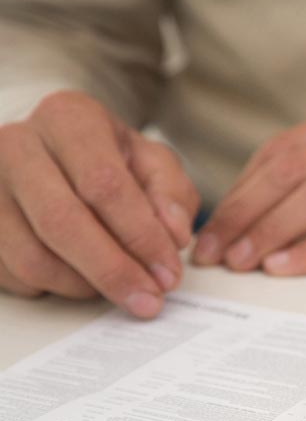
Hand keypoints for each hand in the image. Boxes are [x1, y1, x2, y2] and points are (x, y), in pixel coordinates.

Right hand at [0, 91, 198, 316]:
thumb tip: (173, 235)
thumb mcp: (154, 164)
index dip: (141, 237)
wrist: (55, 154)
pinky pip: (12, 274)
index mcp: (69, 120)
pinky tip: (80, 276)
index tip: (167, 273)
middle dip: (113, 271)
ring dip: (84, 285)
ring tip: (118, 285)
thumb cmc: (110, 161)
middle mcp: (18, 146)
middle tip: (147, 300)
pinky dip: (53, 288)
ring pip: (32, 256)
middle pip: (62, 222)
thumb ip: (172, 196)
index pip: (104, 185)